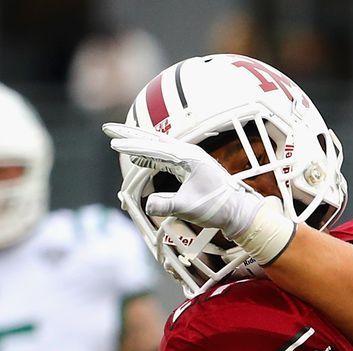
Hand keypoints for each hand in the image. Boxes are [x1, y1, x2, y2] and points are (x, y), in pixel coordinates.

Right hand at [103, 123, 293, 262]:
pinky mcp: (190, 167)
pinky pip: (165, 157)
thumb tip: (147, 206)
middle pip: (154, 140)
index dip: (133, 146)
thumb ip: (168, 205)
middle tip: (107, 128)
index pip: (155, 149)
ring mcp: (190, 159)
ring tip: (117, 139)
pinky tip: (139, 159)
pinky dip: (150, 156)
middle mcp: (189, 153)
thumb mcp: (190, 208)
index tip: (114, 144)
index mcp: (189, 158)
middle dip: (130, 135)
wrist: (238, 212)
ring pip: (159, 146)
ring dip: (138, 143)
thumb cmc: (217, 209)